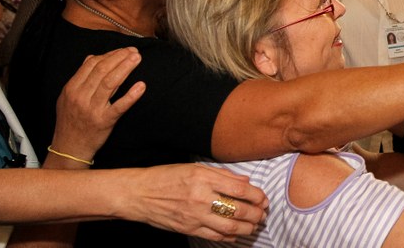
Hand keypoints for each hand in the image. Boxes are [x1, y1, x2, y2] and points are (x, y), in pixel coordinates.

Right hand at [46, 47, 143, 167]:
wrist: (69, 148)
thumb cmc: (70, 121)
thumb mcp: (67, 97)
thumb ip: (79, 77)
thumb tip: (92, 57)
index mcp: (72, 88)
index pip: (92, 64)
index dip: (110, 54)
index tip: (123, 50)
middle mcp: (81, 97)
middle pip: (102, 70)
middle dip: (120, 57)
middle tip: (134, 51)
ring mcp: (93, 109)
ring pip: (111, 83)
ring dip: (126, 68)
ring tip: (137, 59)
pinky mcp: (104, 122)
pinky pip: (119, 106)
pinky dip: (131, 95)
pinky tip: (141, 86)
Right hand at [125, 164, 267, 241]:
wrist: (140, 194)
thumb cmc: (166, 177)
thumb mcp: (193, 167)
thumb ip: (221, 173)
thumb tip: (245, 179)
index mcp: (203, 177)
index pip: (239, 187)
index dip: (256, 194)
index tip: (263, 197)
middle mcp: (200, 196)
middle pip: (238, 208)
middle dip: (256, 213)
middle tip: (263, 213)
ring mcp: (195, 215)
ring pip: (230, 226)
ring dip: (247, 227)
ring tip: (254, 225)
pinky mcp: (189, 229)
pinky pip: (215, 236)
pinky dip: (229, 236)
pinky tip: (236, 233)